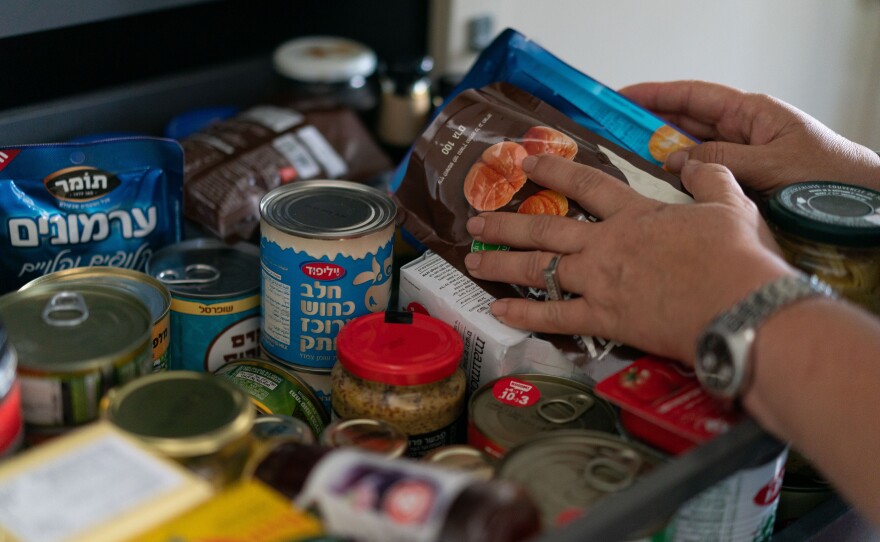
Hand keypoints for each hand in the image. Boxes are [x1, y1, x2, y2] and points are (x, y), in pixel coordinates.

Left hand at [464, 154, 794, 364]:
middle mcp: (606, 244)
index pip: (584, 184)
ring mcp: (600, 281)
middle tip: (476, 220)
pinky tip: (497, 309)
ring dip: (502, 263)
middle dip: (506, 222)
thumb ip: (707, 177)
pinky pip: (554, 316)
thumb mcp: (731, 204)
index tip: (526, 162)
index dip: (552, 171)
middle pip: (545, 228)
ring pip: (539, 268)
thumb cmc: (738, 257)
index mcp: (635, 214)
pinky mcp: (604, 319)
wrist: (741, 307)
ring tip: (472, 261)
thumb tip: (691, 161)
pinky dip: (524, 313)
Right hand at [620, 80, 879, 195]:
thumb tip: (674, 159)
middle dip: (648, 126)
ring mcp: (738, 160)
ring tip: (623, 163)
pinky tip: (657, 190)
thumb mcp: (772, 163)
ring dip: (660, 157)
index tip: (621, 98)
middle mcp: (741, 133)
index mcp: (751, 113)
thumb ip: (722, 160)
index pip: (692, 97)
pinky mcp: (739, 186)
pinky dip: (678, 182)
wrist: (862, 206)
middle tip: (610, 133)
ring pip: (689, 153)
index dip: (655, 95)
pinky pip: (701, 178)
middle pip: (684, 123)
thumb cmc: (829, 176)